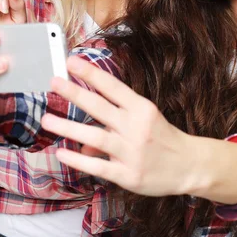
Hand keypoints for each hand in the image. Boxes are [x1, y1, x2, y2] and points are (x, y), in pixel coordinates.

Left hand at [40, 56, 194, 196]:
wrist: (190, 165)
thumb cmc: (164, 138)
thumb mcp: (146, 120)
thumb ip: (115, 122)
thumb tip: (83, 137)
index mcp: (142, 108)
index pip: (112, 86)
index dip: (90, 73)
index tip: (71, 61)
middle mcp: (135, 127)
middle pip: (100, 107)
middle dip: (74, 93)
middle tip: (54, 82)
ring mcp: (131, 152)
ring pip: (94, 137)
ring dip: (68, 127)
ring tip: (46, 119)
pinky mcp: (127, 174)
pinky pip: (98, 165)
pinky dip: (78, 159)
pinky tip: (62, 152)